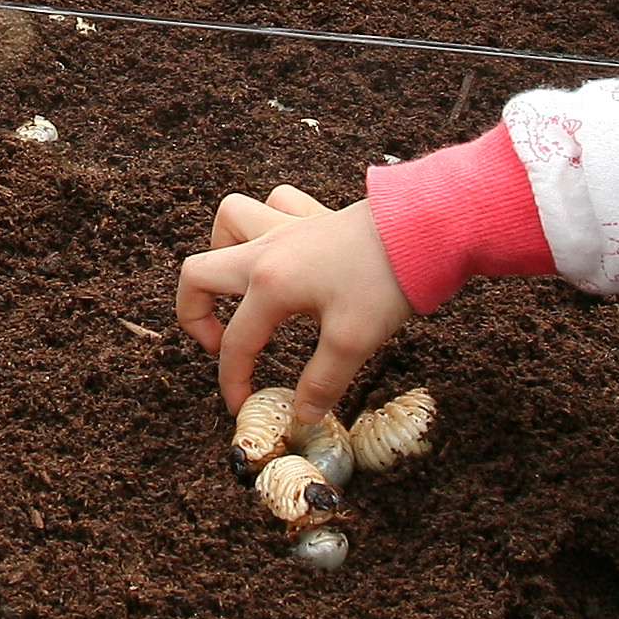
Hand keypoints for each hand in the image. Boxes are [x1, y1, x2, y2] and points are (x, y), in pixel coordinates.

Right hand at [178, 185, 416, 425]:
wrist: (424, 230)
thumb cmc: (386, 281)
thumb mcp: (353, 342)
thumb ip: (322, 382)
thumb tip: (303, 414)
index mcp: (270, 285)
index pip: (236, 342)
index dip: (232, 380)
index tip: (241, 403)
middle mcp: (266, 251)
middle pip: (198, 272)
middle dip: (194, 312)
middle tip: (217, 342)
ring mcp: (287, 227)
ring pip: (229, 222)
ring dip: (222, 252)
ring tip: (239, 285)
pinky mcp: (313, 215)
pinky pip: (273, 204)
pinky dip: (267, 221)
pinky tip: (283, 247)